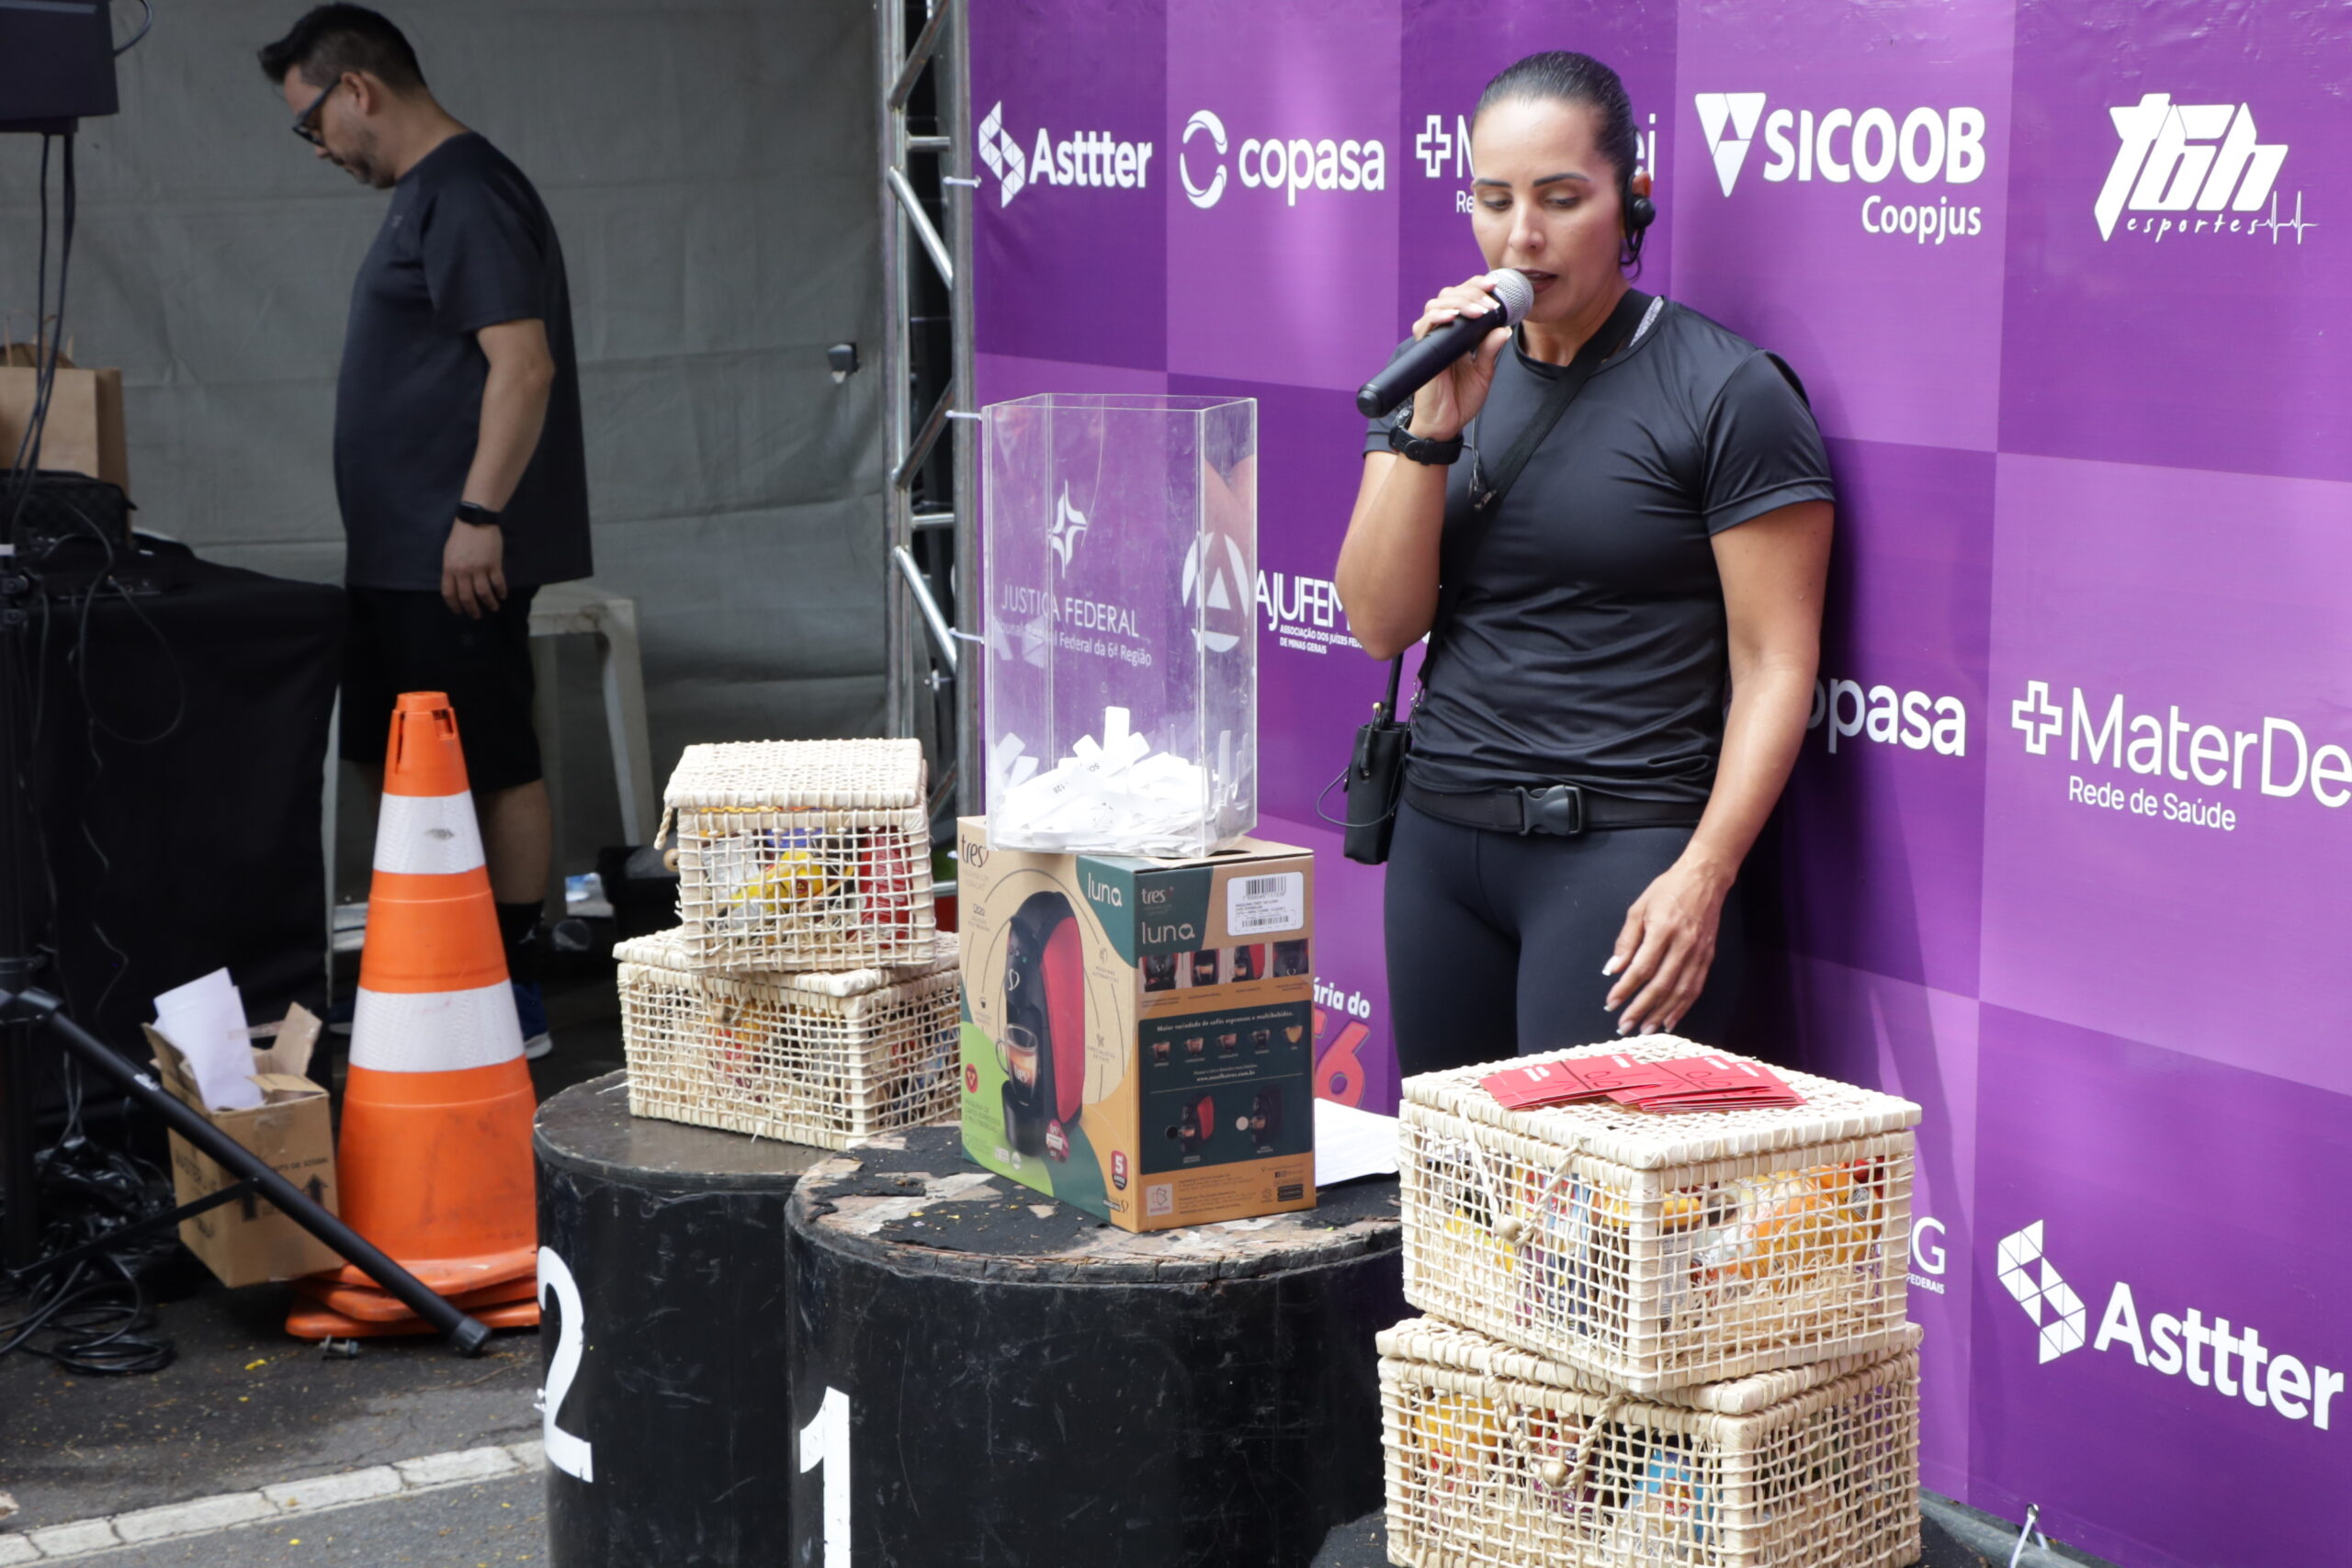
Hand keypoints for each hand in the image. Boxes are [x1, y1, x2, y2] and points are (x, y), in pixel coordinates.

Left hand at [442, 519, 506, 617]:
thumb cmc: (461, 536)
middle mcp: (463, 571)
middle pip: (467, 597)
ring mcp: (479, 568)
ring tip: (493, 608)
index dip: (454, 605)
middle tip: (476, 615)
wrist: (475, 521)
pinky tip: (502, 596)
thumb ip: (451, 570)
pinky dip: (501, 591)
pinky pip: (498, 582)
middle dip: (472, 609)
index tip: (459, 611)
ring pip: (484, 593)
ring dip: (489, 603)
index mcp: (450, 568)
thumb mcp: (449, 553)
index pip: (450, 593)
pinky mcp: (493, 564)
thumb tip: (455, 586)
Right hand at [1404, 275, 1513, 440]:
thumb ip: (1490, 350)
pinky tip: (1453, 316)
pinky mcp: (1423, 351)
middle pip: (1449, 295)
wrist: (1445, 425)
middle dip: (1471, 292)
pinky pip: (1424, 326)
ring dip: (1459, 302)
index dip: (1476, 287)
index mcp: (1459, 334)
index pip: (1464, 299)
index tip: (1494, 286)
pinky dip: (1438, 316)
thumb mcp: (1484, 373)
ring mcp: (1432, 340)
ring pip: (1436, 304)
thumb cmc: (1460, 399)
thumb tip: (1504, 329)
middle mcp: (1443, 333)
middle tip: (1490, 302)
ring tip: (1478, 311)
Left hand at [1602, 855, 1732, 1035]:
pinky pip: (1695, 988)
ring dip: (1661, 1014)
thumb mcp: (1639, 908)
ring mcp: (1699, 953)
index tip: (1611, 1003)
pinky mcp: (1709, 958)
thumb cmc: (1667, 889)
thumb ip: (1626, 941)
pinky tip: (1670, 1020)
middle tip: (1624, 1026)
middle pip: (1661, 985)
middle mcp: (1683, 945)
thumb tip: (1613, 971)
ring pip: (1680, 992)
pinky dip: (1682, 1007)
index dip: (1625, 989)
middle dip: (1641, 1009)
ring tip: (1644, 1029)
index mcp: (1663, 930)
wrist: (1705, 878)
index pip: (1641, 968)